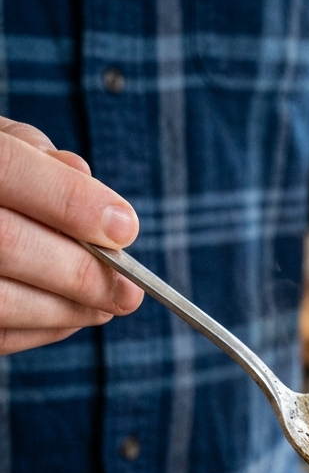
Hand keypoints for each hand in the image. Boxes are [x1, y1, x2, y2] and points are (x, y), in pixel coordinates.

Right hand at [0, 117, 142, 353]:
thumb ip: (42, 161)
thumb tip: (90, 187)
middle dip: (81, 271)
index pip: (10, 170)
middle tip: (131, 289)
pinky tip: (72, 315)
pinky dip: (43, 328)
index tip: (125, 228)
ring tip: (109, 304)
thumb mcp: (1, 144)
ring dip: (68, 309)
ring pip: (3, 300)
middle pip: (9, 244)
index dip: (72, 202)